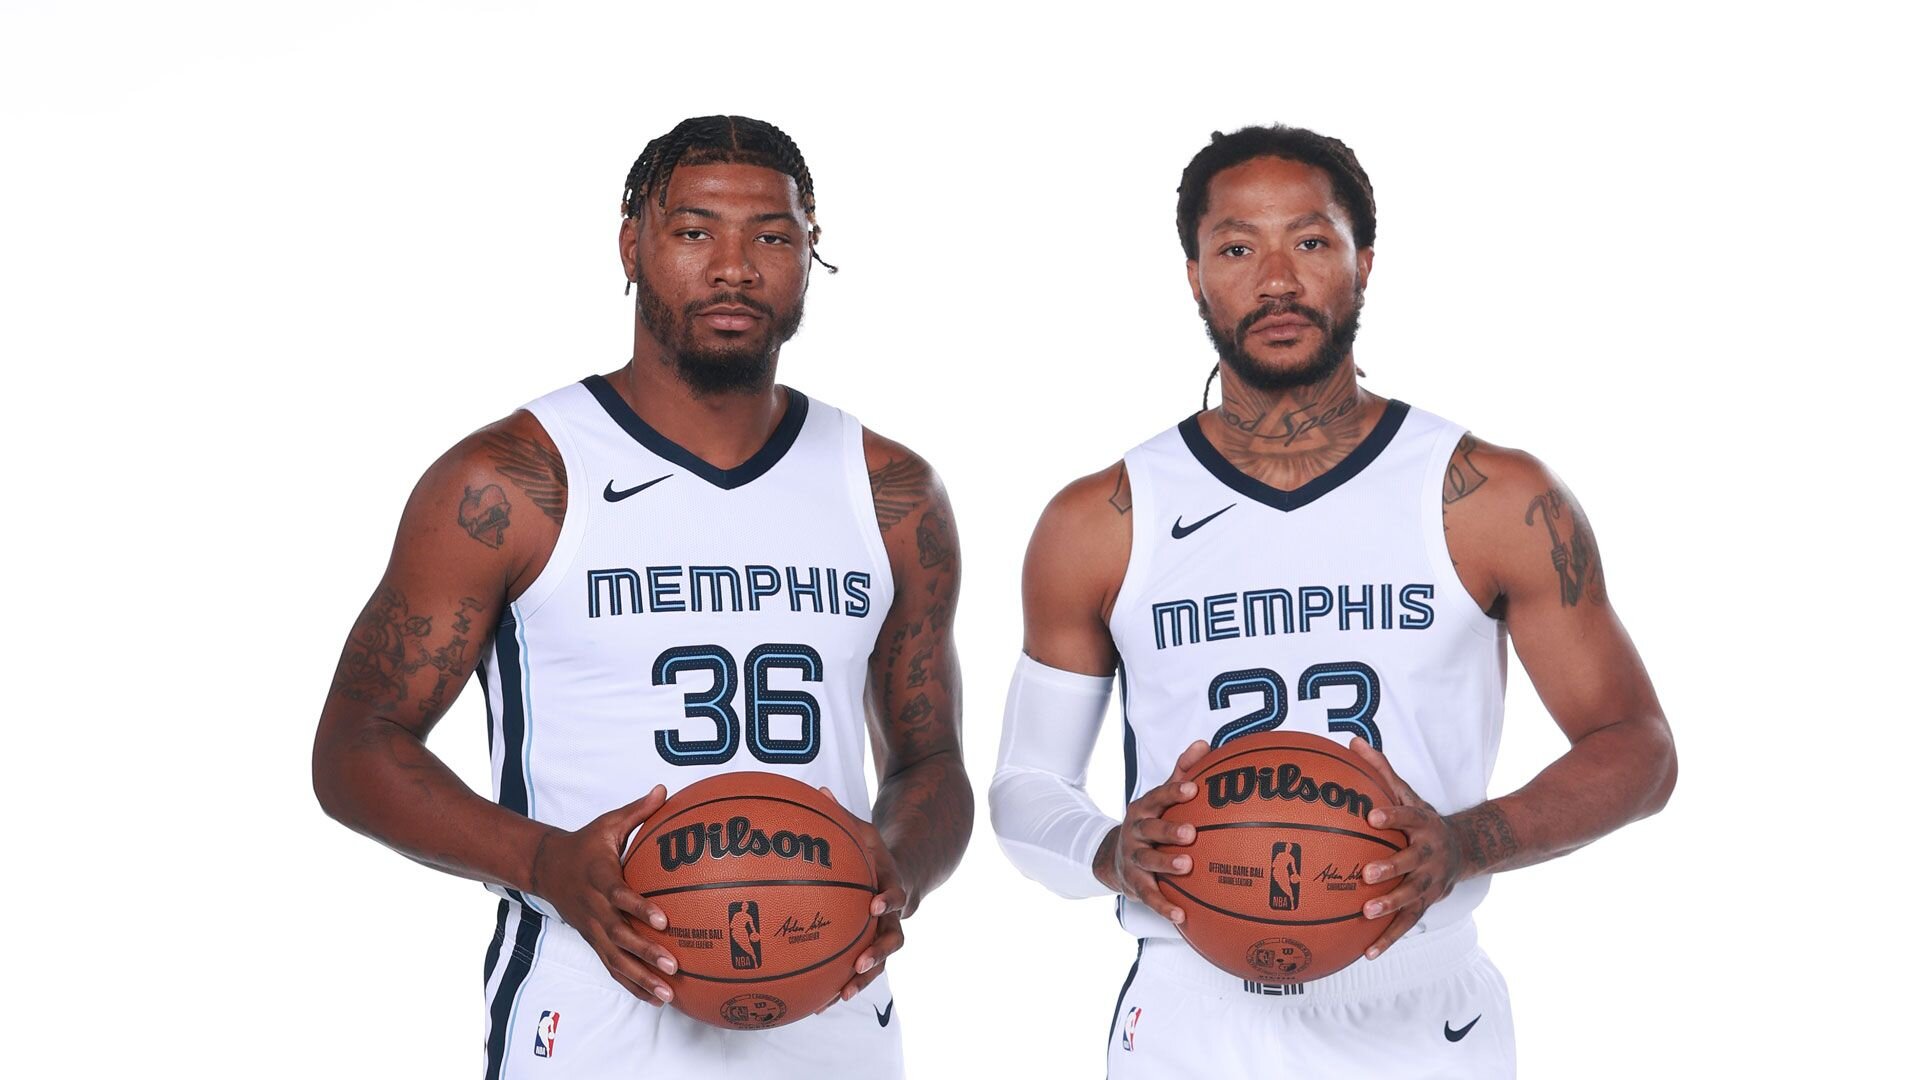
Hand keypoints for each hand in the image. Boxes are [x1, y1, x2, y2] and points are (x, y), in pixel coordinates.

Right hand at [529, 785, 679, 1005]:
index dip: (640, 908)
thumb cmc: (585, 844)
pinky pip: (612, 967)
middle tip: (673, 966)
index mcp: (600, 878)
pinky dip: (631, 985)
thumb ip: (638, 811)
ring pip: (615, 959)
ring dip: (641, 978)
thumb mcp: (608, 824)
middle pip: (620, 936)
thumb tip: (665, 789)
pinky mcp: (593, 941)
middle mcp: (594, 909)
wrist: (546, 868)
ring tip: (668, 994)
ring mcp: (592, 929)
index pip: (620, 896)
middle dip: (646, 953)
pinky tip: (654, 999)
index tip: (664, 920)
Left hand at [817, 787, 908, 1011]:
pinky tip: (817, 1003)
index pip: (898, 893)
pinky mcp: (872, 946)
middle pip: (894, 939)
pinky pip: (860, 969)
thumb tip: (818, 790)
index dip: (890, 900)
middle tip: (860, 965)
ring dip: (862, 981)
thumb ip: (843, 815)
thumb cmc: (875, 849)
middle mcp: (895, 914)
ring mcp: (885, 934)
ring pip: (879, 962)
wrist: (906, 871)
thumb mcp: (864, 828)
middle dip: (878, 954)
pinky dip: (842, 984)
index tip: (874, 905)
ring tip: (838, 997)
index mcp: (894, 884)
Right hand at [1094, 739, 1210, 923]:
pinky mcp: (1134, 884)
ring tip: (1186, 867)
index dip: (1174, 792)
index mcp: (1144, 809)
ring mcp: (1133, 858)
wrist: (1114, 857)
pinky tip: (1181, 915)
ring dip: (1166, 864)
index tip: (1193, 788)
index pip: (1159, 797)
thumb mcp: (1161, 798)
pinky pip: (1150, 896)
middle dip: (1168, 830)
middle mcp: (1135, 832)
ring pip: (1148, 861)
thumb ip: (1182, 773)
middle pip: (1150, 829)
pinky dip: (1164, 906)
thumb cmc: (1151, 823)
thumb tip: (1205, 744)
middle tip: (1190, 833)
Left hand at [1348, 739, 1467, 959]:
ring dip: (1390, 906)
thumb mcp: (1407, 793)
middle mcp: (1428, 855)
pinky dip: (1387, 940)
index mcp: (1423, 825)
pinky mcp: (1425, 904)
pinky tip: (1365, 953)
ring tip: (1366, 913)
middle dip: (1391, 868)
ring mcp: (1429, 882)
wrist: (1464, 850)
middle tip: (1366, 873)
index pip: (1407, 817)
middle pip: (1411, 862)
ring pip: (1411, 897)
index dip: (1392, 817)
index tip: (1372, 816)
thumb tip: (1351, 741)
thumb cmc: (1421, 820)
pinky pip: (1406, 924)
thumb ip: (1380, 771)